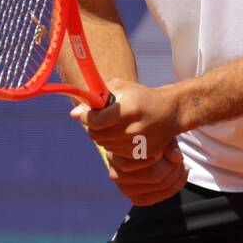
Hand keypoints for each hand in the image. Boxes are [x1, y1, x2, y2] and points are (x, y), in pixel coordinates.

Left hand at [69, 91, 186, 205]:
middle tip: (102, 119)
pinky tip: (125, 135)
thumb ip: (95, 98)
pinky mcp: (142, 155)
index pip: (95, 121)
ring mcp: (138, 144)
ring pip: (104, 145)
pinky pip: (116, 154)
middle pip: (96, 135)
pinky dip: (115, 145)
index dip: (86, 117)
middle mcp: (133, 129)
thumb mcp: (120, 87)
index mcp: (128, 109)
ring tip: (117, 125)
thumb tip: (73, 115)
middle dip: (94, 127)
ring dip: (105, 136)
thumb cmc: (140, 96)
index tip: (87, 113)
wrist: (169, 111)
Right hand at [108, 139, 187, 205]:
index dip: (161, 154)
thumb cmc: (146, 137)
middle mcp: (116, 175)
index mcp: (116, 154)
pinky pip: (161, 196)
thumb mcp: (156, 132)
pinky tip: (181, 174)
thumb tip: (177, 158)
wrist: (137, 149)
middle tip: (180, 157)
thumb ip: (166, 143)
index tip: (166, 149)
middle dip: (173, 166)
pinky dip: (176, 186)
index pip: (143, 159)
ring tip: (182, 164)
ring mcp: (125, 189)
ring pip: (161, 186)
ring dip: (177, 175)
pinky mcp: (136, 199)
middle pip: (154, 175)